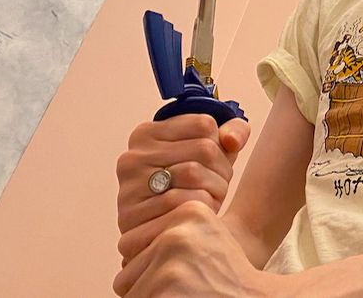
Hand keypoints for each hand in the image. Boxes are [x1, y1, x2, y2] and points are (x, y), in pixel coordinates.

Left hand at [113, 201, 280, 296]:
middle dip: (145, 282)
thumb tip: (124, 244)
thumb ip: (169, 233)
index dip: (149, 265)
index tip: (181, 271)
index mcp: (190, 211)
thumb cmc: (226, 278)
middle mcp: (179, 228)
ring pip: (126, 286)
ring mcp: (171, 255)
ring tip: (184, 295)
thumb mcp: (206, 238)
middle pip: (127, 263)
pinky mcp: (165, 283)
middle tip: (183, 287)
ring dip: (148, 296)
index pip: (132, 242)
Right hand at [116, 115, 250, 261]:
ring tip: (208, 198)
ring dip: (215, 190)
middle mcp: (131, 158)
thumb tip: (232, 141)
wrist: (164, 237)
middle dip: (221, 169)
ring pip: (194, 173)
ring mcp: (129, 188)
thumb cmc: (192, 188)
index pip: (204, 125)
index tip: (214, 161)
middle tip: (215, 184)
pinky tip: (198, 214)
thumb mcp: (213, 154)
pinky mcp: (133, 218)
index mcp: (146, 135)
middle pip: (204, 148)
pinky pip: (183, 203)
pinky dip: (202, 209)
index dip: (222, 145)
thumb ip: (233, 133)